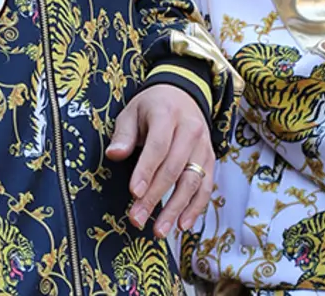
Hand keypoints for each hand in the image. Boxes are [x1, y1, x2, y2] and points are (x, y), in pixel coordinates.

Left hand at [106, 84, 214, 237]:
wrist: (183, 95)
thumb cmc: (152, 107)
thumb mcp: (131, 112)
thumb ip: (123, 135)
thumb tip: (114, 155)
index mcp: (168, 115)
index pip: (158, 146)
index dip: (146, 171)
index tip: (134, 193)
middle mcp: (191, 130)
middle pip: (174, 168)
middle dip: (156, 197)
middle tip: (137, 219)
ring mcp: (204, 146)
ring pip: (193, 181)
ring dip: (176, 209)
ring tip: (159, 231)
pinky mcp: (210, 160)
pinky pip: (206, 187)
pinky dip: (195, 208)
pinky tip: (182, 225)